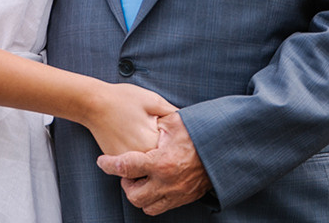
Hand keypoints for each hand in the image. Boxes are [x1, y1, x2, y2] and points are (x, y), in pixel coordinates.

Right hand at [84, 82, 176, 155]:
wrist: (93, 102)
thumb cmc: (123, 98)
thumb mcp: (154, 100)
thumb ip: (173, 113)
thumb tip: (190, 122)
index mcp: (152, 143)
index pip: (171, 148)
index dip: (171, 137)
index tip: (166, 128)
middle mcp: (140, 157)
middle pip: (159, 156)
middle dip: (161, 147)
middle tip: (148, 127)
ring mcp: (126, 160)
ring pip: (145, 160)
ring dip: (147, 151)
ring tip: (137, 129)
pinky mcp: (116, 159)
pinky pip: (131, 158)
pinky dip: (134, 151)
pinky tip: (129, 134)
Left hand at [95, 111, 209, 214]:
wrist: (225, 149)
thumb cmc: (200, 133)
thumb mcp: (174, 121)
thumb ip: (153, 124)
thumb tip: (139, 123)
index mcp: (161, 162)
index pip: (125, 167)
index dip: (109, 165)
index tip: (103, 161)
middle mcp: (167, 182)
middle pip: (133, 194)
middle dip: (125, 182)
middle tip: (127, 170)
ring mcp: (176, 193)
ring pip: (146, 206)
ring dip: (138, 194)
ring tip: (139, 179)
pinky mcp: (184, 198)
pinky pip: (160, 208)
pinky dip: (152, 199)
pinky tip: (153, 184)